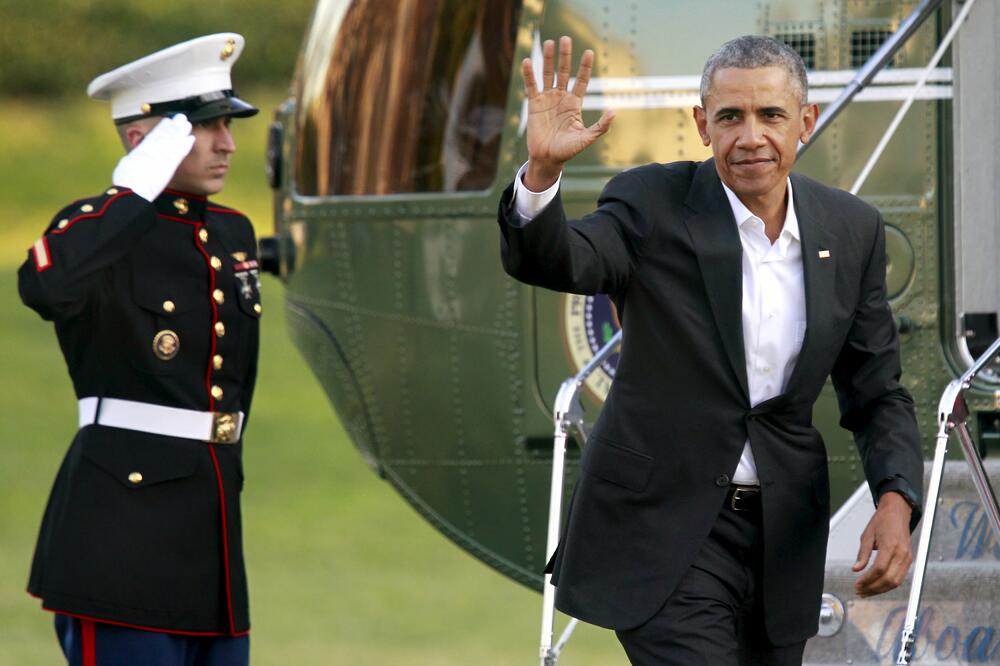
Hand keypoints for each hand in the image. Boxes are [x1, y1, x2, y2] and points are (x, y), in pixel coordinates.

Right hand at [112, 114, 194, 201]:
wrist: (132, 192)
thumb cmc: (126, 182)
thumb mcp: (128, 165)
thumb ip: (135, 159)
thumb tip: (136, 157)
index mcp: (141, 151)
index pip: (153, 136)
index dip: (161, 128)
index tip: (167, 121)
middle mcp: (151, 151)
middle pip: (165, 136)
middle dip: (173, 126)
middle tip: (181, 117)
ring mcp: (160, 158)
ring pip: (172, 142)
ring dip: (180, 132)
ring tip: (187, 123)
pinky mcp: (168, 167)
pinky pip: (178, 154)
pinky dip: (185, 145)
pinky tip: (191, 139)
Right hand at [521, 36, 614, 189]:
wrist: (547, 158)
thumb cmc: (568, 151)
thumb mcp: (586, 139)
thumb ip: (600, 126)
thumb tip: (614, 112)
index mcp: (574, 104)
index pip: (581, 81)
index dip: (585, 67)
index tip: (589, 52)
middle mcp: (561, 98)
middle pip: (564, 72)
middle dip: (565, 56)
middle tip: (566, 39)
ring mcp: (547, 99)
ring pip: (548, 74)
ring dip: (548, 59)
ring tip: (549, 43)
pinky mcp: (534, 104)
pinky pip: (531, 86)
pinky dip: (529, 74)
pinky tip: (527, 62)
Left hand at [853, 491, 913, 596]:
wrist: (898, 512)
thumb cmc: (882, 521)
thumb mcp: (867, 535)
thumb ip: (862, 554)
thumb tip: (856, 569)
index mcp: (890, 545)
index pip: (879, 569)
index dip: (867, 580)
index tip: (857, 584)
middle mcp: (901, 553)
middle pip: (888, 579)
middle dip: (873, 588)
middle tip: (859, 591)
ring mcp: (907, 558)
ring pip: (895, 582)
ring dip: (880, 590)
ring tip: (866, 592)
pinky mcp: (909, 560)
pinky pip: (900, 577)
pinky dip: (888, 584)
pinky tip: (877, 586)